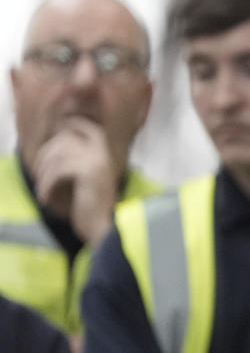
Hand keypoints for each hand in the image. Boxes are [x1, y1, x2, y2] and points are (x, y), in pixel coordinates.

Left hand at [33, 116, 120, 245]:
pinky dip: (46, 186)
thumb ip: (78, 161)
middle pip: (66, 138)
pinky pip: (58, 171)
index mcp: (105, 152)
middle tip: (39, 174)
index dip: (70, 125)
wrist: (106, 228)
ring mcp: (97, 159)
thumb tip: (58, 145)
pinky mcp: (88, 171)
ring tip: (42, 190)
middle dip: (46, 154)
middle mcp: (103, 152)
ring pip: (59, 154)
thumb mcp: (88, 179)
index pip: (87, 126)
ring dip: (43, 174)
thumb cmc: (93, 207)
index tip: (55, 135)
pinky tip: (46, 199)